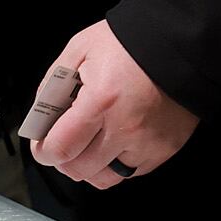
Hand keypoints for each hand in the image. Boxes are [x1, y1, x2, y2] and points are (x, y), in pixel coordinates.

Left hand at [30, 21, 197, 188]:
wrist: (181, 42)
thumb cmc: (132, 41)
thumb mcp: (81, 49)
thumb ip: (54, 83)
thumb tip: (40, 114)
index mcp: (101, 100)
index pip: (61, 148)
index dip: (43, 151)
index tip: (42, 144)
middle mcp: (126, 128)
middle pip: (79, 169)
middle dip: (62, 159)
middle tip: (63, 141)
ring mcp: (148, 143)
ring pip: (103, 178)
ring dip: (88, 166)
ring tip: (89, 142)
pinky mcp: (165, 149)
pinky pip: (130, 172)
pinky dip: (115, 162)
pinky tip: (115, 139)